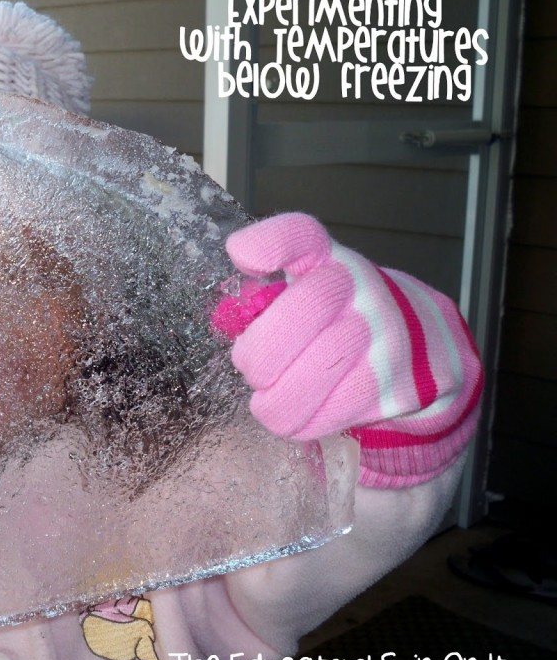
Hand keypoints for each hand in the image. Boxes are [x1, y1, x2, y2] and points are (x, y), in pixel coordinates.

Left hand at [214, 213, 481, 485]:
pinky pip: (326, 415)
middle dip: (258, 354)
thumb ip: (268, 299)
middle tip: (252, 370)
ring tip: (270, 398)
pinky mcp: (397, 386)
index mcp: (330, 261)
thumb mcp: (312, 294)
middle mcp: (363, 290)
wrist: (431, 353)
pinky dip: (301, 422)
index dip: (271, 242)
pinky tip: (302, 414)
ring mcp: (386, 337)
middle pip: (301, 312)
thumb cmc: (346, 320)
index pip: (302, 237)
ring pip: (307, 377)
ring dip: (272, 399)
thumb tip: (228, 317)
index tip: (242, 255)